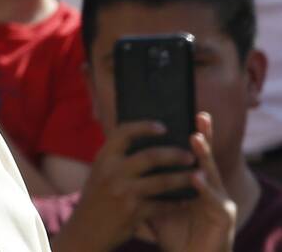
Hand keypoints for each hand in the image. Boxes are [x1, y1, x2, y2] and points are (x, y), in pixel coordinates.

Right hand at [53, 121, 195, 251]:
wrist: (85, 231)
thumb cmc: (96, 198)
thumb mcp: (100, 173)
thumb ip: (117, 158)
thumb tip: (148, 142)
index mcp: (103, 158)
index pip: (123, 132)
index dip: (144, 127)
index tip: (162, 127)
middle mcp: (111, 172)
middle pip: (150, 156)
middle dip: (174, 154)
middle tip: (190, 155)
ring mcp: (122, 192)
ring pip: (162, 181)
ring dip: (183, 178)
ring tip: (198, 175)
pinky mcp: (133, 212)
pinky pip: (162, 204)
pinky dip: (176, 202)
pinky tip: (185, 200)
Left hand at [148, 112, 235, 251]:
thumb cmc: (173, 232)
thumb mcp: (154, 203)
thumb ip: (143, 183)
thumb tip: (121, 161)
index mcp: (196, 181)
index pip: (194, 153)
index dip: (194, 134)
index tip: (185, 113)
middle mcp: (211, 187)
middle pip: (206, 156)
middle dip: (203, 135)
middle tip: (199, 116)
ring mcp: (220, 201)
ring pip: (212, 173)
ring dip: (203, 155)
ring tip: (194, 139)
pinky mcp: (224, 217)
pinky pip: (214, 200)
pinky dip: (204, 188)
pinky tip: (195, 177)